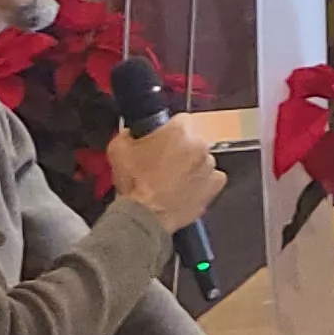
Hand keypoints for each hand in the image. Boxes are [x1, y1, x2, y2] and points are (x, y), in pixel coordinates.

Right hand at [103, 118, 227, 227]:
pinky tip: (185, 188)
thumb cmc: (135, 184)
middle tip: (163, 163)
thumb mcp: (118, 149)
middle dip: (180, 148)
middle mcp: (199, 144)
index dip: (170, 131)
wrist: (145, 215)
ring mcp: (209, 165)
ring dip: (190, 165)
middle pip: (193, 140)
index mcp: (178, 130)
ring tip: (172, 179)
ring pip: (202, 159)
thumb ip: (129, 133)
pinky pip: (212, 177)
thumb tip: (132, 132)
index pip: (181, 120)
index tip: (163, 140)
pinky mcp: (215, 184)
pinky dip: (201, 181)